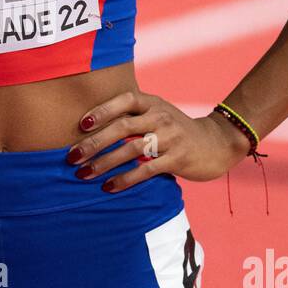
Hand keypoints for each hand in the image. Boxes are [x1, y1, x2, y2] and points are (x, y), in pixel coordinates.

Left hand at [66, 89, 252, 188]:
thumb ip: (132, 115)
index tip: (80, 125)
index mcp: (152, 103)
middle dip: (93, 143)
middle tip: (71, 157)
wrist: (216, 143)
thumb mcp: (157, 113)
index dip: (102, 111)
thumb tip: (89, 126)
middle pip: (122, 127)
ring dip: (104, 163)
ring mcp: (170, 138)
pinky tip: (109, 187)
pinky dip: (125, 179)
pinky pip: (146, 170)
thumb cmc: (175, 130)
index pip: (124, 100)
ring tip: (84, 175)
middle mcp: (160, 117)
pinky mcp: (178, 159)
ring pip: (131, 150)